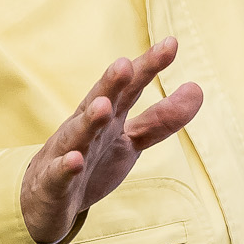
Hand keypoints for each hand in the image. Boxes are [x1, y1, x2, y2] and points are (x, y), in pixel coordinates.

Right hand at [22, 41, 204, 243]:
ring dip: (90, 119)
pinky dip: (66, 167)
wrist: (45, 199)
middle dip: (111, 84)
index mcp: (108, 117)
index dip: (148, 67)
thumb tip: (198, 88)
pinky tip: (74, 160)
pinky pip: (59, 174)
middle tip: (125, 64)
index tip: (171, 43)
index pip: (130, 88)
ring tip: (103, 106)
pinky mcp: (54, 182)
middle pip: (100, 101)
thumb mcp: (131, 141)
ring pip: (78, 134)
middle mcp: (86, 128)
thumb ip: (162, 119)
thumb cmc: (90, 162)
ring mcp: (68, 153)